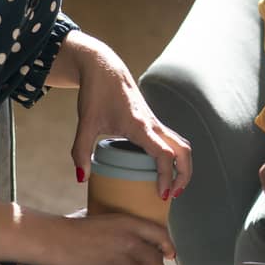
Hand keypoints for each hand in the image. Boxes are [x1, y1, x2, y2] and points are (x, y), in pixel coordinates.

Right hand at [0, 200, 175, 264]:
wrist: (57, 242)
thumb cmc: (75, 228)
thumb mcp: (105, 218)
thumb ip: (122, 227)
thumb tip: (130, 236)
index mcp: (130, 223)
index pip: (160, 235)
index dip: (168, 246)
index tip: (170, 254)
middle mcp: (131, 243)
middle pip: (156, 261)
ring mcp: (122, 264)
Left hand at [58, 31, 192, 199]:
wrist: (104, 68)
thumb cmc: (96, 93)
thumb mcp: (85, 123)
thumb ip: (80, 152)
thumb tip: (82, 178)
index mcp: (139, 126)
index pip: (164, 154)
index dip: (167, 176)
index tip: (162, 195)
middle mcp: (153, 124)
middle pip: (183, 150)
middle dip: (184, 174)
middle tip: (171, 195)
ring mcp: (155, 122)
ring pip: (181, 145)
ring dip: (183, 166)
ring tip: (172, 187)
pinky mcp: (153, 121)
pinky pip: (173, 141)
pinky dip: (176, 157)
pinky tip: (163, 170)